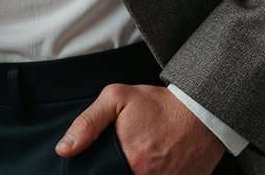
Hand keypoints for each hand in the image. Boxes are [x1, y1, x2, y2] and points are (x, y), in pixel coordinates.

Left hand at [55, 84, 226, 174]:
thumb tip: (63, 149)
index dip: (97, 170)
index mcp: (129, 160)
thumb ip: (88, 123)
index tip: (99, 162)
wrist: (201, 112)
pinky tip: (152, 164)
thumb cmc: (156, 104)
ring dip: (133, 172)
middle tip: (121, 155)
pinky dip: (153, 174)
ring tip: (136, 157)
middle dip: (113, 169)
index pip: (102, 174)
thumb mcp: (116, 98)